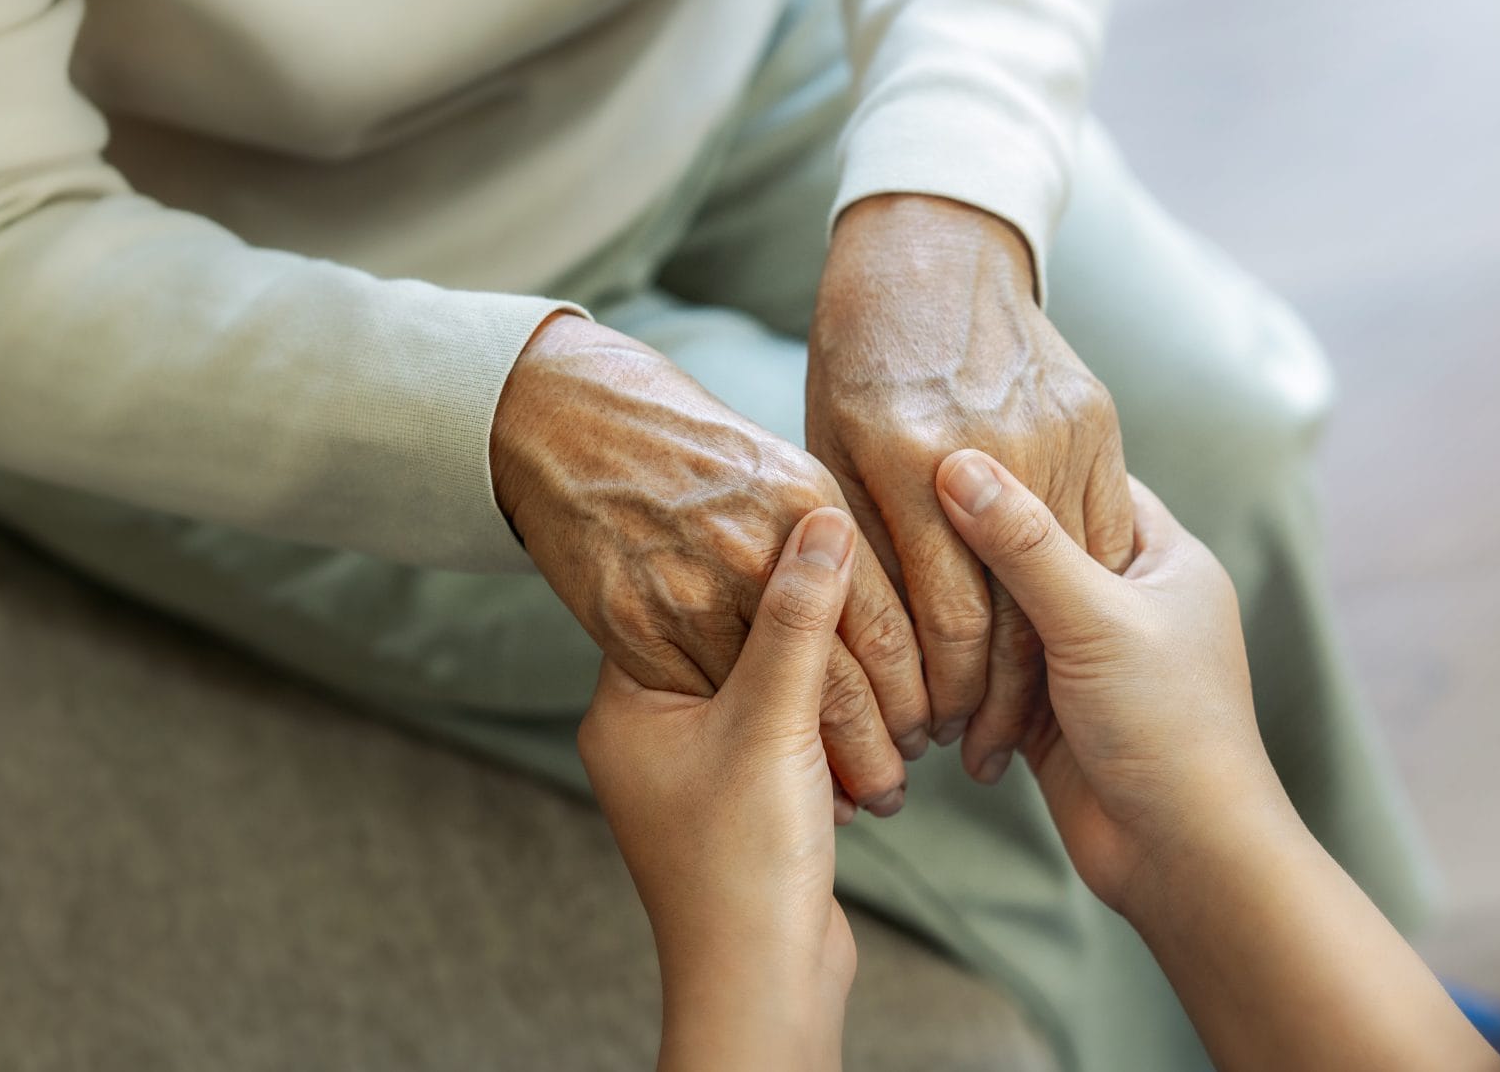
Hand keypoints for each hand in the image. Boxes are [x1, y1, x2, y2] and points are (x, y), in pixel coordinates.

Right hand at [493, 313, 929, 814]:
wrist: (571, 425)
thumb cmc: (684, 446)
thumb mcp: (780, 471)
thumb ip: (834, 530)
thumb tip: (900, 589)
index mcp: (805, 501)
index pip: (885, 621)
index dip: (918, 686)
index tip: (933, 724)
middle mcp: (751, 548)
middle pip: (841, 672)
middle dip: (881, 739)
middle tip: (901, 775)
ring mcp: (687, 592)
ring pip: (778, 706)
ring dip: (827, 761)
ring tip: (856, 795)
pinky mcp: (632, 628)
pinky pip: (709, 710)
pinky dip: (750, 752)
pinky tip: (781, 777)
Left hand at [579, 508, 860, 1070]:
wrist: (767, 984)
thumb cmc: (745, 865)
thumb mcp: (772, 724)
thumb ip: (798, 621)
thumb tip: (824, 523)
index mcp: (625, 703)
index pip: (673, 595)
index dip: (738, 556)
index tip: (796, 515)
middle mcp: (651, 729)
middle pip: (726, 633)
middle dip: (794, 617)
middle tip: (851, 575)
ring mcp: (699, 763)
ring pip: (766, 679)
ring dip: (823, 673)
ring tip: (874, 654)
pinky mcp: (747, 793)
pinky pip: (789, 726)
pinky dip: (830, 719)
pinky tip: (871, 713)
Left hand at [808, 194, 1132, 785]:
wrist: (931, 245)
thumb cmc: (852, 357)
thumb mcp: (828, 448)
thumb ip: (852, 541)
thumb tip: (852, 652)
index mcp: (902, 458)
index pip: (937, 620)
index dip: (927, 693)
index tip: (912, 736)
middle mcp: (986, 444)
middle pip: (1006, 616)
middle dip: (979, 699)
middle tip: (951, 747)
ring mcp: (1054, 428)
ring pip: (1062, 586)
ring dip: (1030, 664)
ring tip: (991, 720)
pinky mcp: (1096, 417)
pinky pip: (1098, 535)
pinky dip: (1074, 598)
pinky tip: (1044, 643)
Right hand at [938, 450, 1499, 1071]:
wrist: (1182, 856)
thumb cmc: (1168, 726)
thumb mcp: (1095, 619)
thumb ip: (1024, 543)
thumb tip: (958, 462)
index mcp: (1162, 557)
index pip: (1083, 480)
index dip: (1021, 460)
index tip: (946, 444)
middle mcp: (1126, 599)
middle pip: (1032, 546)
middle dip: (972, 545)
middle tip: (900, 513)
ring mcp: (1086, 656)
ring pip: (1003, 613)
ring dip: (960, 621)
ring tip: (898, 594)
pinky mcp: (1050, 710)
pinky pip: (990, 673)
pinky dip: (959, 676)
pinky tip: (912, 662)